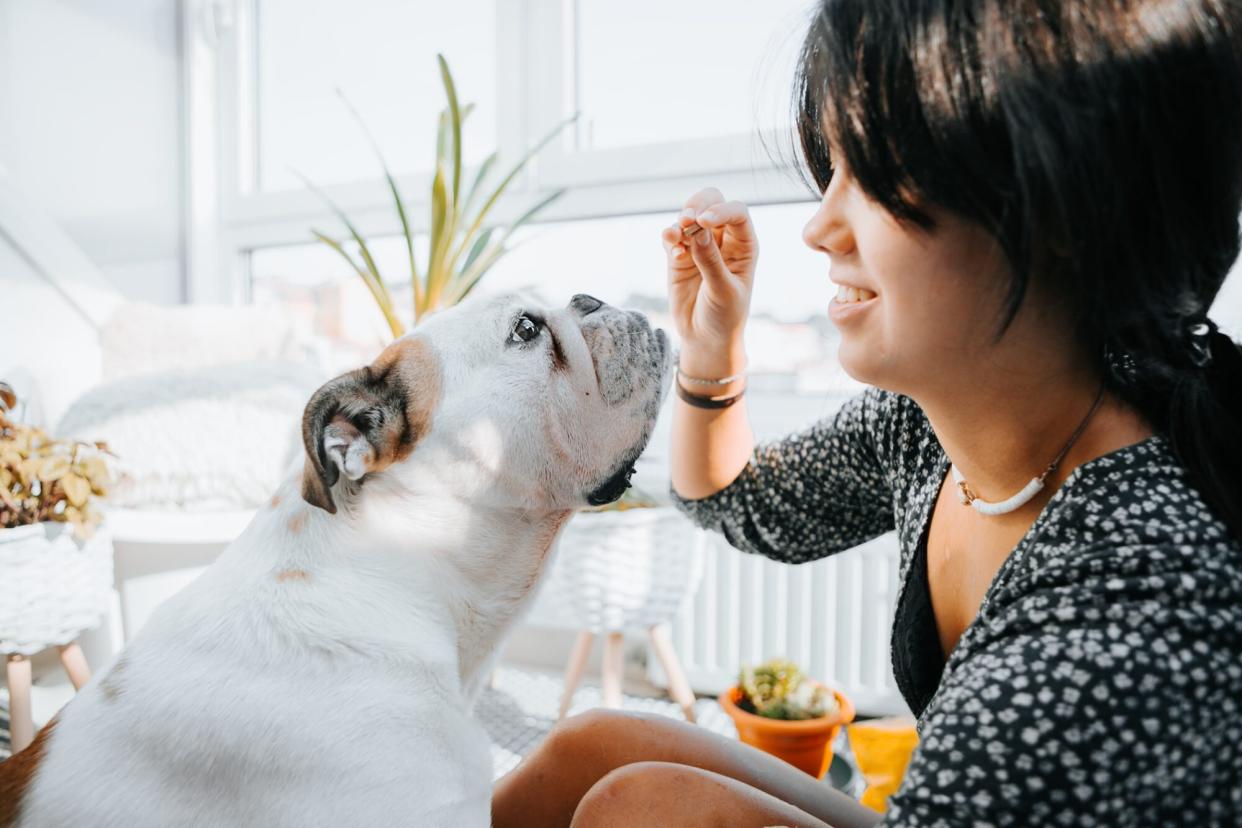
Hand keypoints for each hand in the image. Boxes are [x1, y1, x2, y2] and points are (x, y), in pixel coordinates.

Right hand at [662, 188, 757, 377]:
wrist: (706, 338)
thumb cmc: (724, 316)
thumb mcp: (723, 291)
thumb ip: (711, 261)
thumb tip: (697, 230)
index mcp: (744, 245)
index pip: (737, 213)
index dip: (721, 211)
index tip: (704, 222)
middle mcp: (723, 239)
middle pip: (712, 202)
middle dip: (698, 205)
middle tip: (688, 220)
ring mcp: (699, 245)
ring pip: (689, 215)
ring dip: (680, 220)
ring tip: (675, 235)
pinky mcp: (678, 255)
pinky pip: (672, 236)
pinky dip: (669, 237)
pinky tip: (672, 248)